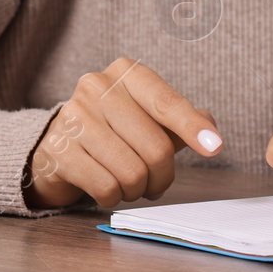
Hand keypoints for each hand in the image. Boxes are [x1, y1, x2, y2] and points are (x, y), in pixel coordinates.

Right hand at [25, 57, 221, 209]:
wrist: (58, 146)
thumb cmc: (115, 131)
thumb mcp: (148, 118)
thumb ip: (180, 120)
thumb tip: (209, 127)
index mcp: (126, 73)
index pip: (167, 103)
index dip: (192, 127)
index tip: (215, 147)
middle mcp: (97, 87)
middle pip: (155, 147)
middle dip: (163, 177)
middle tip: (156, 184)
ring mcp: (74, 117)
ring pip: (132, 172)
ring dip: (138, 190)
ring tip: (131, 185)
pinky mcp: (58, 149)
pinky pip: (106, 187)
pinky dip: (114, 198)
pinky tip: (109, 191)